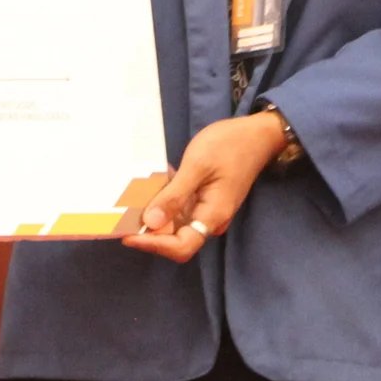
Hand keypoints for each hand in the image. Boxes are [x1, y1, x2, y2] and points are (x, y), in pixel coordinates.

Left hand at [120, 113, 285, 262]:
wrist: (257, 134)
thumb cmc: (228, 146)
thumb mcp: (197, 167)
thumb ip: (175, 196)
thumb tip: (151, 224)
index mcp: (212, 216)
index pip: (180, 246)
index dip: (152, 245)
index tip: (126, 235)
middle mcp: (210, 219)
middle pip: (176, 238)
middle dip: (149, 231)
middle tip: (123, 217)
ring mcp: (208, 210)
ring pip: (176, 223)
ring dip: (154, 215)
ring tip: (131, 200)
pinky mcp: (205, 199)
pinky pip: (181, 208)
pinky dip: (165, 200)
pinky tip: (153, 184)